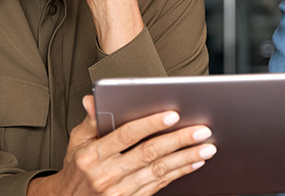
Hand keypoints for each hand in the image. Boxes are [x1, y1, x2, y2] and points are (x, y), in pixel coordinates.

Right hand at [28, 95, 214, 195]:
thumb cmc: (77, 167)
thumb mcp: (77, 142)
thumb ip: (91, 120)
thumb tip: (93, 98)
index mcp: (93, 155)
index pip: (126, 135)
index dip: (150, 124)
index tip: (173, 115)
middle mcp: (106, 173)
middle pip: (148, 153)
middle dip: (178, 140)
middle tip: (202, 130)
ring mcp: (119, 190)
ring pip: (159, 170)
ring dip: (186, 158)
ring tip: (207, 147)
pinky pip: (160, 184)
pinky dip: (180, 173)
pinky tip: (195, 162)